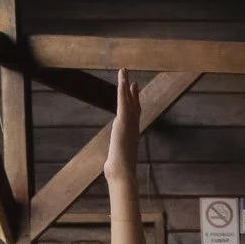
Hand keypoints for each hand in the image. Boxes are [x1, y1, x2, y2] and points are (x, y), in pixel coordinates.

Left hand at [103, 70, 139, 185]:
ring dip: (125, 84)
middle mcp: (133, 126)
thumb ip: (114, 160)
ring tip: (124, 71)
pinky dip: (122, 90)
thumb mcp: (116, 162)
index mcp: (132, 134)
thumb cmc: (120, 171)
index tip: (133, 90)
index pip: (134, 114)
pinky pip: (123, 102)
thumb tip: (109, 168)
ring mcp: (129, 123)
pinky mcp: (123, 122)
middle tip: (130, 77)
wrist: (123, 172)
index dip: (134, 102)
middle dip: (131, 90)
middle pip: (133, 104)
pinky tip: (122, 80)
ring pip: (128, 100)